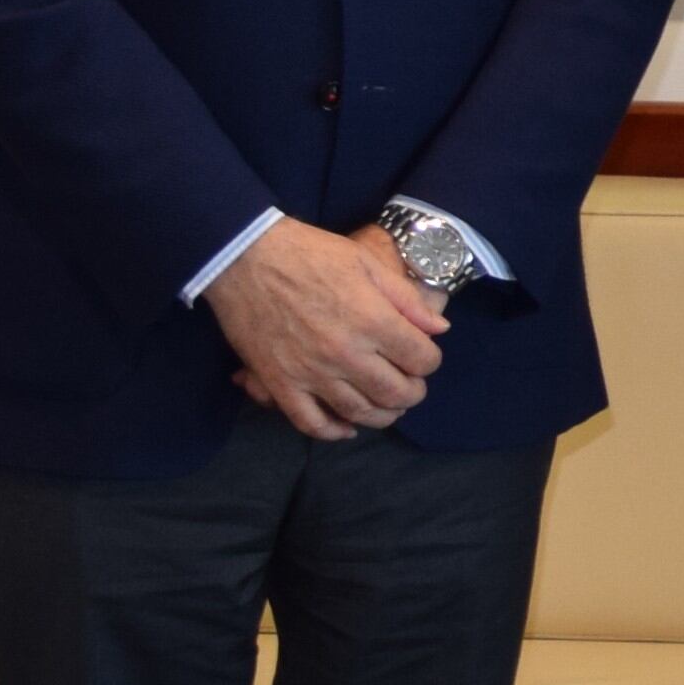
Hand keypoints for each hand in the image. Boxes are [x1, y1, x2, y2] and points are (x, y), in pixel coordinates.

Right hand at [208, 219, 445, 440]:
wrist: (243, 257)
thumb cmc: (309, 253)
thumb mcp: (366, 263)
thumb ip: (407, 300)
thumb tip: (440, 329)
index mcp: (373, 321)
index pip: (422, 360)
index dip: (430, 360)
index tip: (423, 354)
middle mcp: (346, 354)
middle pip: (396, 393)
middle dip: (412, 392)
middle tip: (410, 384)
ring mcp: (311, 373)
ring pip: (358, 412)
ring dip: (381, 415)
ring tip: (387, 406)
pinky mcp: (279, 382)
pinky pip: (310, 421)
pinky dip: (332, 431)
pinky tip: (346, 428)